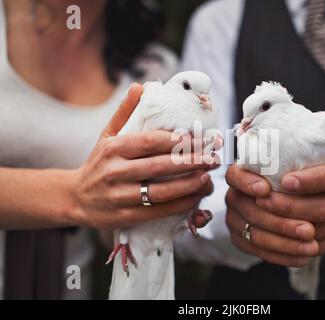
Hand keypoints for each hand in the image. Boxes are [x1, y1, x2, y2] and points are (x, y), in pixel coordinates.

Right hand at [68, 84, 217, 229]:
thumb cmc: (99, 163)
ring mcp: (119, 196)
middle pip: (160, 166)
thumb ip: (125, 112)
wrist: (75, 197)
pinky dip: (179, 205)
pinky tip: (195, 197)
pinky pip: (157, 211)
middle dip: (191, 162)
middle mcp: (115, 171)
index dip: (179, 140)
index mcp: (113, 148)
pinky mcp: (124, 217)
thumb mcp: (107, 136)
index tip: (201, 139)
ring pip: (161, 192)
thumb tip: (141, 86)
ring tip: (208, 178)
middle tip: (213, 158)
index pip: (151, 141)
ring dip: (189, 185)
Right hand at [225, 165, 317, 266]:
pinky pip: (260, 252)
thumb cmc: (294, 181)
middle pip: (253, 212)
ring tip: (311, 246)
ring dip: (287, 243)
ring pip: (257, 236)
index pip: (235, 176)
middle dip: (282, 223)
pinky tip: (303, 257)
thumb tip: (296, 181)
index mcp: (240, 174)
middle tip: (309, 230)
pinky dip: (284, 256)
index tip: (266, 190)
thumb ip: (291, 174)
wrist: (288, 202)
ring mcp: (234, 220)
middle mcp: (234, 197)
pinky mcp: (240, 240)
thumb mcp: (292, 171)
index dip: (248, 183)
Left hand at [255, 141, 324, 254]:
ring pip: (320, 229)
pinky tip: (277, 234)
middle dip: (290, 206)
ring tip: (264, 216)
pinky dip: (297, 241)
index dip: (311, 181)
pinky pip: (322, 244)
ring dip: (289, 225)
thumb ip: (312, 139)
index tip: (284, 180)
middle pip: (324, 208)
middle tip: (262, 199)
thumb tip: (265, 129)